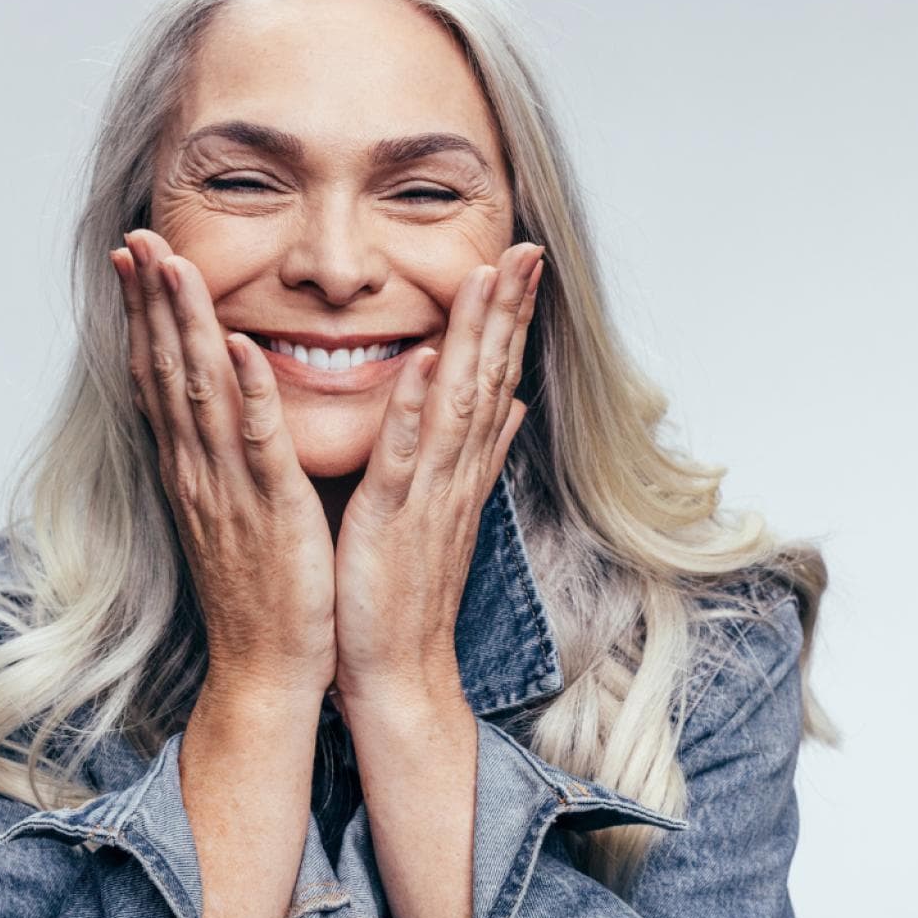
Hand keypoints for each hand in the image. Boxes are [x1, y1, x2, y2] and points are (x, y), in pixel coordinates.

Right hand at [113, 229, 336, 698]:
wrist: (267, 670)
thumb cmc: (265, 593)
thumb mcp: (238, 513)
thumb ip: (233, 458)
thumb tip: (234, 411)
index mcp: (192, 470)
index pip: (157, 376)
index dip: (143, 314)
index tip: (133, 258)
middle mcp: (197, 471)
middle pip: (164, 369)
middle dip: (151, 299)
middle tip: (137, 236)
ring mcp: (227, 489)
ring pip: (199, 391)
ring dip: (184, 325)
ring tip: (173, 264)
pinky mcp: (271, 510)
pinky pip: (257, 442)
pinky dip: (248, 391)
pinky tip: (238, 344)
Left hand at [332, 242, 545, 707]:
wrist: (397, 670)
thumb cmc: (406, 592)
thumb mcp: (445, 512)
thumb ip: (478, 455)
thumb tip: (512, 409)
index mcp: (461, 469)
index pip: (495, 378)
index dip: (510, 316)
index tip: (523, 258)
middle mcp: (455, 474)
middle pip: (490, 377)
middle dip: (507, 309)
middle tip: (525, 247)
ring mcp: (428, 495)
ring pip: (460, 403)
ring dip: (475, 338)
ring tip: (486, 277)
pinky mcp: (392, 520)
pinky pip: (405, 457)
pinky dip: (415, 407)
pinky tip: (426, 361)